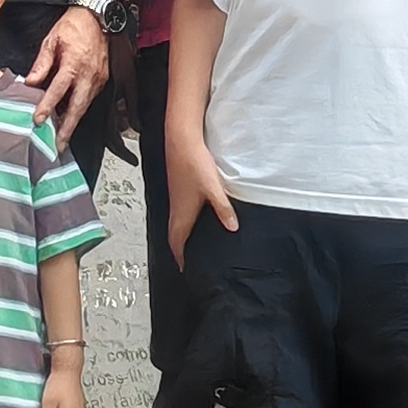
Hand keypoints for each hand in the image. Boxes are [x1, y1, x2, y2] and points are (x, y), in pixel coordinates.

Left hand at [24, 3, 111, 137]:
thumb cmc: (73, 26)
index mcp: (74, 63)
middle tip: (58, 145)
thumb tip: (30, 83)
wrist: (98, 16)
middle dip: (67, 128)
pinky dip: (80, 109)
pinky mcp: (103, 79)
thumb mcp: (51, 40)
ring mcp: (98, 78)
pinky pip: (90, 98)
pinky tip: (70, 117)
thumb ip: (41, 64)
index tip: (38, 120)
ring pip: (85, 106)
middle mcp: (89, 74)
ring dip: (73, 122)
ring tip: (62, 137)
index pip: (58, 90)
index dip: (47, 106)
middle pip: (77, 107)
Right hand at [164, 131, 230, 261]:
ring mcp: (177, 197)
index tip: (184, 268)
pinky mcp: (180, 187)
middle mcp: (176, 207)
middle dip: (179, 248)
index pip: (177, 241)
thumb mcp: (213, 188)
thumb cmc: (192, 163)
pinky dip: (184, 220)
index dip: (180, 256)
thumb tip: (232, 228)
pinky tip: (196, 216)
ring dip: (181, 234)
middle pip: (175, 234)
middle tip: (187, 259)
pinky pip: (180, 211)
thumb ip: (223, 209)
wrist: (180, 139)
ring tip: (191, 242)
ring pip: (177, 222)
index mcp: (182, 213)